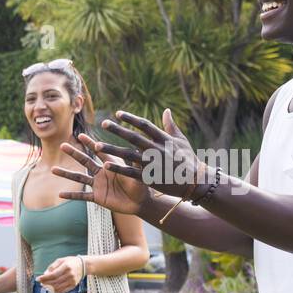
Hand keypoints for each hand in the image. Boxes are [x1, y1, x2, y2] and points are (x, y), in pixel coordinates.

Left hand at [36, 255, 84, 292]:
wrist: (83, 265)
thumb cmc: (70, 262)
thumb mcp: (60, 260)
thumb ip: (52, 267)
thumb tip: (44, 274)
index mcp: (66, 266)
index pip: (53, 275)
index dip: (44, 278)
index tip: (38, 279)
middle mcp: (70, 274)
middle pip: (55, 282)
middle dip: (46, 283)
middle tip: (40, 283)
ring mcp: (72, 281)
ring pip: (58, 287)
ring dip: (49, 288)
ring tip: (44, 286)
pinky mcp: (73, 285)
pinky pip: (63, 290)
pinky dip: (55, 291)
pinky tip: (50, 289)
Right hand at [53, 133, 148, 214]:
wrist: (140, 202)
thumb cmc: (142, 185)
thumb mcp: (139, 172)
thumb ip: (136, 163)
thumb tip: (140, 150)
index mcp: (111, 164)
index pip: (99, 151)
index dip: (90, 143)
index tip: (80, 135)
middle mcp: (102, 172)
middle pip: (85, 161)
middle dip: (74, 153)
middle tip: (62, 145)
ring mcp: (98, 185)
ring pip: (79, 177)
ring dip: (66, 173)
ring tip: (53, 169)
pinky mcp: (97, 197)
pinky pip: (81, 196)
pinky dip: (71, 195)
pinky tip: (60, 194)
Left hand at [90, 108, 209, 199]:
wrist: (196, 181)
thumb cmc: (188, 159)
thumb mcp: (181, 140)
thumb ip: (171, 126)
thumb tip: (166, 110)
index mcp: (164, 139)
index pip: (145, 125)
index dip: (131, 118)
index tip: (118, 113)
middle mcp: (157, 149)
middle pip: (133, 137)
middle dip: (118, 130)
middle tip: (103, 123)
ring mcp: (153, 163)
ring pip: (128, 154)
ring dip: (111, 149)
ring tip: (96, 145)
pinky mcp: (150, 177)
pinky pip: (131, 172)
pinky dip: (118, 168)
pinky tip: (106, 165)